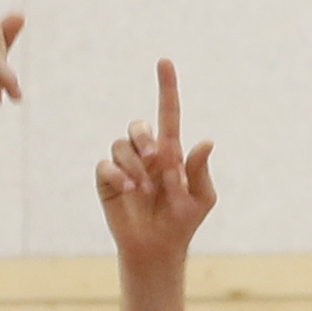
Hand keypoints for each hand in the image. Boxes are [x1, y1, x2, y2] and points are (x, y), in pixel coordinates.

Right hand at [97, 59, 215, 268]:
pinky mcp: (107, 180)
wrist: (159, 248)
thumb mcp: (201, 199)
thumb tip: (205, 142)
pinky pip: (105, 165)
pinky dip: (118, 175)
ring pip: (122, 145)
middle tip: (158, 160)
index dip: (167, 87)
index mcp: (171, 152)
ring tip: (145, 191)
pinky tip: (129, 190)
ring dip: (135, 166)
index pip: (169, 113)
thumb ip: (200, 172)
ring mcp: (125, 165)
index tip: (165, 62)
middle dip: (145, 139)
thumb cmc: (183, 221)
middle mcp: (146, 153)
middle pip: (139, 126)